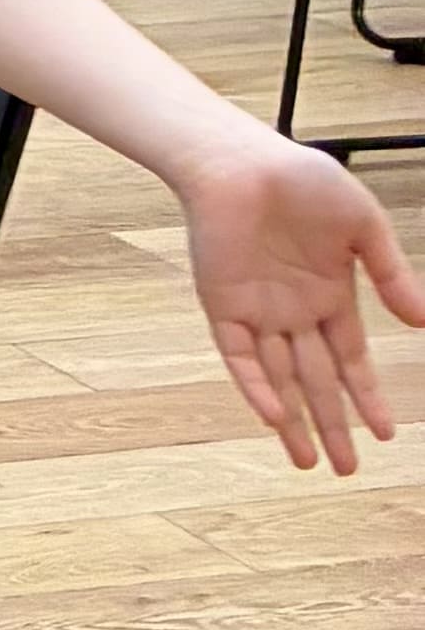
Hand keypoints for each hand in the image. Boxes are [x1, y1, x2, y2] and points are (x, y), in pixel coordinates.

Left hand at [177, 129, 424, 474]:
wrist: (242, 160)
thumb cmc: (304, 182)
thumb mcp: (364, 227)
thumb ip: (393, 274)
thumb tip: (423, 323)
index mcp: (331, 295)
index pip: (352, 360)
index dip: (367, 397)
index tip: (386, 434)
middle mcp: (295, 312)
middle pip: (318, 381)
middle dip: (334, 424)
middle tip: (347, 469)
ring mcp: (259, 312)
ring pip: (279, 379)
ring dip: (294, 420)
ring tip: (310, 462)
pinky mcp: (224, 305)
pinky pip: (241, 355)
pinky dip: (256, 386)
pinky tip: (276, 417)